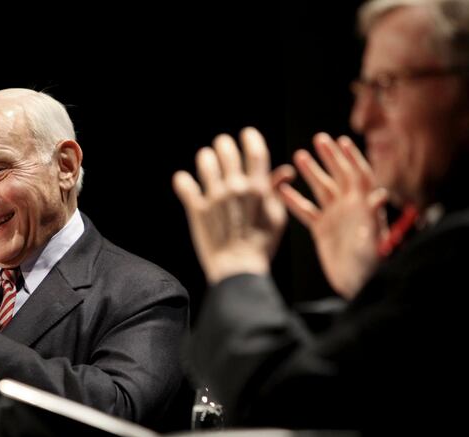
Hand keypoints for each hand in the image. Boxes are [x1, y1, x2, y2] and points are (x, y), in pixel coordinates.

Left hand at [173, 127, 290, 283]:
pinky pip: (184, 185)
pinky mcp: (196, 209)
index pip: (255, 151)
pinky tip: (184, 181)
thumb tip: (285, 171)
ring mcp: (215, 197)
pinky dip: (182, 180)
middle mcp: (236, 188)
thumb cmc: (260, 245)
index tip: (246, 134)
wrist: (238, 270)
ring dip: (206, 157)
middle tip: (222, 146)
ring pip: (205, 162)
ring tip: (206, 159)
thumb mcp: (276, 218)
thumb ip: (277, 192)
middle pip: (227, 151)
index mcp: (258, 188)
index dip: (250, 138)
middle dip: (224, 144)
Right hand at [277, 133, 386, 297]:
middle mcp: (350, 208)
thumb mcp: (375, 242)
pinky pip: (306, 211)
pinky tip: (280, 189)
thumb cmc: (372, 266)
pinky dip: (293, 200)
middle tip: (319, 139)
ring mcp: (335, 217)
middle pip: (339, 176)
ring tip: (299, 156)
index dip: (352, 158)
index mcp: (364, 207)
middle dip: (330, 157)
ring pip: (321, 189)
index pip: (360, 176)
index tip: (342, 141)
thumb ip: (375, 219)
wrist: (358, 286)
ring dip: (311, 173)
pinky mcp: (321, 230)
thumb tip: (380, 196)